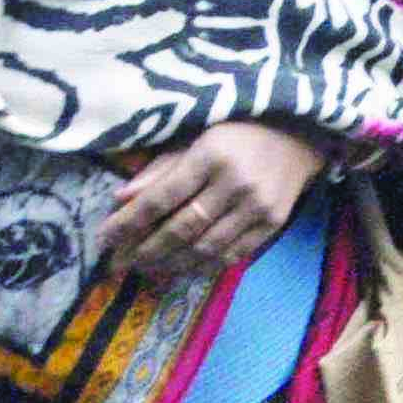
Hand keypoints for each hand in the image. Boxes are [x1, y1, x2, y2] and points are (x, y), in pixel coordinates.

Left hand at [102, 121, 326, 278]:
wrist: (299, 135)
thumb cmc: (238, 133)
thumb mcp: (196, 138)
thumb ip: (160, 169)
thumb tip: (119, 198)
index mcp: (211, 155)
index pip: (161, 198)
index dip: (129, 222)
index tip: (104, 239)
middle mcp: (236, 183)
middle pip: (182, 228)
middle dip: (145, 250)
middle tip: (120, 264)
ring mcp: (258, 206)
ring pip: (206, 248)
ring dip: (170, 263)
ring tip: (146, 269)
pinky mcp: (273, 223)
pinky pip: (232, 255)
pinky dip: (203, 266)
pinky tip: (182, 268)